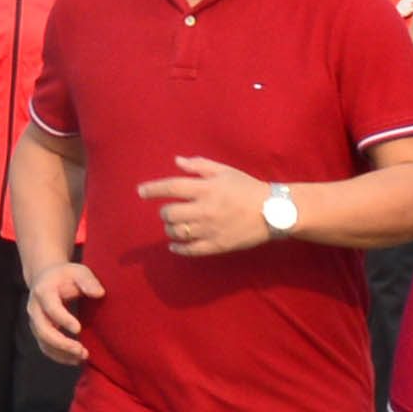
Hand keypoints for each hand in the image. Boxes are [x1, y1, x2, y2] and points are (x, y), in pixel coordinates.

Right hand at [24, 258, 104, 364]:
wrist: (46, 278)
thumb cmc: (65, 275)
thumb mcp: (78, 271)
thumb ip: (88, 281)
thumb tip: (99, 293)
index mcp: (43, 291)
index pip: (51, 308)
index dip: (63, 319)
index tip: (78, 329)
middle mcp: (34, 308)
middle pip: (43, 330)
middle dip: (61, 343)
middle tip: (82, 351)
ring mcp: (35, 322)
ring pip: (43, 342)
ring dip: (61, 353)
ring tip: (82, 357)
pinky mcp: (39, 332)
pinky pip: (46, 348)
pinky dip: (59, 357)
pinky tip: (75, 360)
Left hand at [138, 158, 281, 255]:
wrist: (272, 211)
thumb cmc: (246, 187)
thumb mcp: (224, 171)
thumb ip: (199, 166)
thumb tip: (177, 161)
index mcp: (206, 188)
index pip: (171, 187)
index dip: (152, 189)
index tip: (140, 191)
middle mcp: (205, 209)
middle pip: (170, 213)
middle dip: (164, 212)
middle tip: (168, 212)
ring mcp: (210, 229)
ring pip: (177, 232)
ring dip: (170, 229)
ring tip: (175, 226)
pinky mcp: (216, 245)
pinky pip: (190, 250)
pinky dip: (178, 248)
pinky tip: (174, 245)